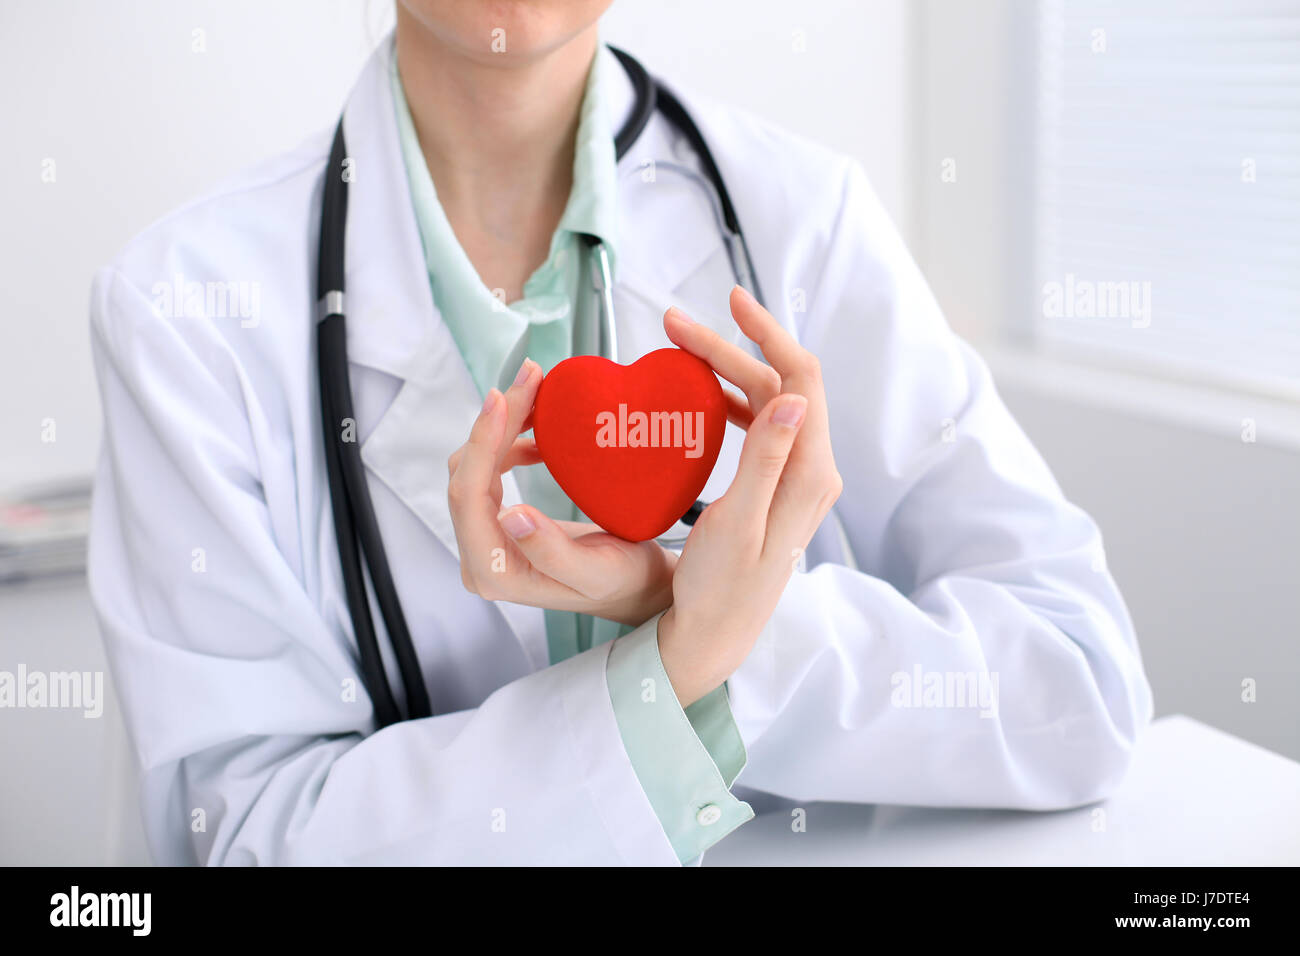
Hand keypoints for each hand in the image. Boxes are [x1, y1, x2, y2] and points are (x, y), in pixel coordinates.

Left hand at [447, 358, 676, 626]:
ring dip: (501, 426)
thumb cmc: (624, 583)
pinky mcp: (498, 524)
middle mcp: (480, 557)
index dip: (482, 442)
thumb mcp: (598, 572)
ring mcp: (487, 540)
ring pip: (475, 468)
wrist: (638, 588)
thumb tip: (511, 515)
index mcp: (495, 572)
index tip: (504, 396)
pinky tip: (537, 429)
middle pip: (468, 475)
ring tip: (536, 393)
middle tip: (530, 379)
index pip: (470, 497)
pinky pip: (489, 472)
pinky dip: (509, 441)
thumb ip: (552, 551)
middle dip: (495, 422)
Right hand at [655, 286, 842, 705]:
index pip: (800, 379)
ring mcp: (796, 478)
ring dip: (727, 372)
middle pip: (780, 385)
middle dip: (731, 348)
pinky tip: (696, 397)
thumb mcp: (737, 524)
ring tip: (677, 350)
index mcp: (809, 474)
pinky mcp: (777, 487)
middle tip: (674, 326)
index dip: (768, 334)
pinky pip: (759, 428)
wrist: (716, 635)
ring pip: (767, 403)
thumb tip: (793, 395)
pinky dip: (729, 402)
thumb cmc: (720, 588)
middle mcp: (812, 470)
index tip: (729, 301)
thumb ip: (765, 458)